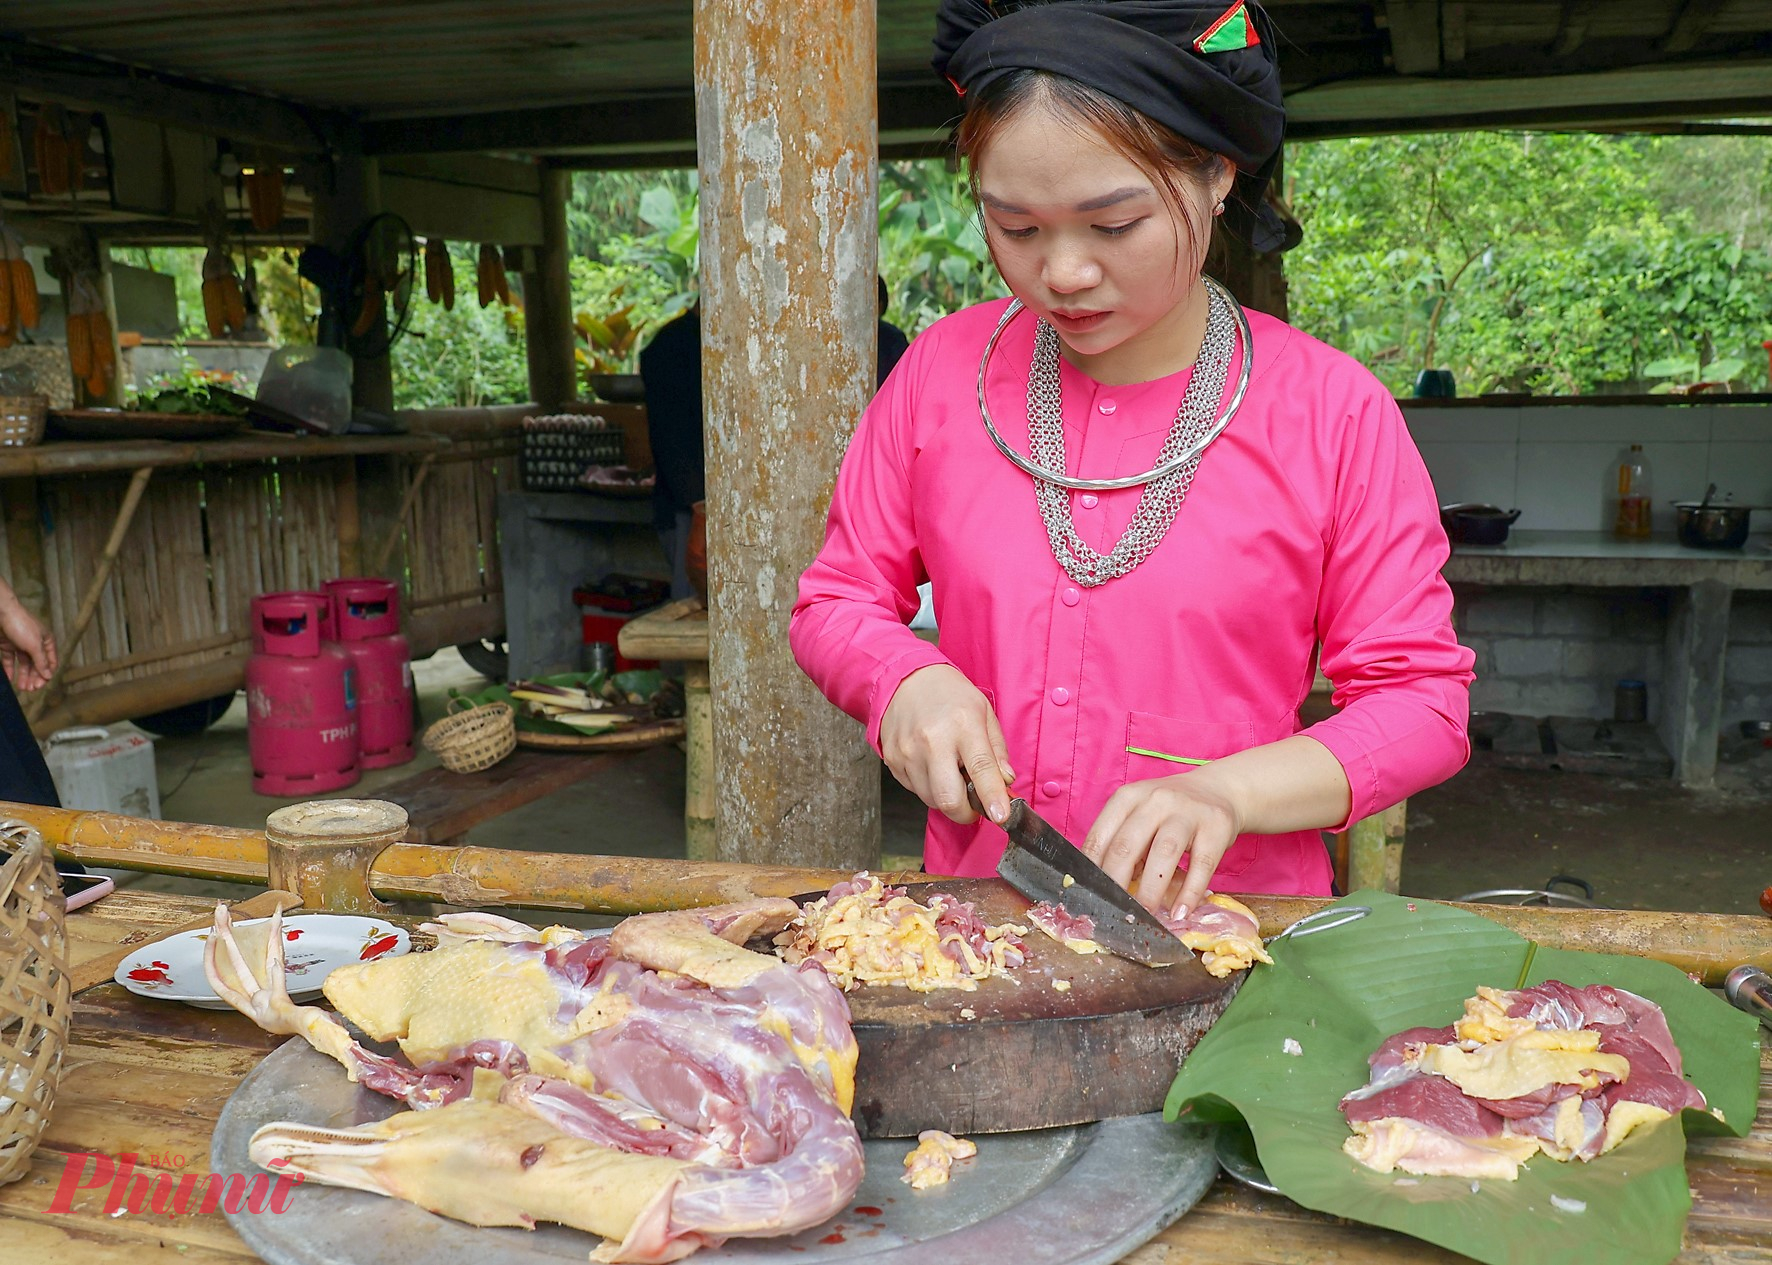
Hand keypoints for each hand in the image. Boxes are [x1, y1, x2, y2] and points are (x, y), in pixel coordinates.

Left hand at [0, 596, 56, 691]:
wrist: (1, 612)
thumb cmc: (21, 625)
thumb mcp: (34, 645)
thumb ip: (41, 661)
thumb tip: (49, 675)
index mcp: (46, 642)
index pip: (51, 661)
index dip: (47, 673)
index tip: (41, 684)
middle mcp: (35, 644)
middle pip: (37, 664)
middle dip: (34, 677)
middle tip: (30, 689)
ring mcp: (21, 645)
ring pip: (24, 664)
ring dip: (23, 676)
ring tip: (22, 687)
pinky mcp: (8, 646)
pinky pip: (10, 660)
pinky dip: (10, 670)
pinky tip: (10, 678)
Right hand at [880, 664, 1014, 825]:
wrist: (904, 680)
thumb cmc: (949, 695)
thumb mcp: (983, 712)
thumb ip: (997, 750)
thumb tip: (1005, 782)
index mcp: (963, 725)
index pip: (981, 769)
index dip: (992, 798)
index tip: (1001, 817)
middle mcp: (933, 741)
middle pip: (949, 799)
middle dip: (966, 813)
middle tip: (975, 804)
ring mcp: (909, 753)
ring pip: (932, 800)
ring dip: (947, 797)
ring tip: (950, 771)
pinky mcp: (893, 761)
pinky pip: (916, 790)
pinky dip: (929, 786)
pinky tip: (932, 765)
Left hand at [1082, 770, 1243, 919]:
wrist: (1219, 789)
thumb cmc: (1170, 811)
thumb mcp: (1141, 816)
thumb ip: (1123, 845)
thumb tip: (1105, 888)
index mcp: (1128, 797)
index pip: (1101, 836)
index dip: (1092, 871)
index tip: (1091, 897)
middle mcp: (1155, 800)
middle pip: (1127, 845)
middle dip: (1117, 884)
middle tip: (1116, 913)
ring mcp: (1187, 811)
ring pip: (1164, 853)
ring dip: (1151, 890)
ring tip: (1146, 914)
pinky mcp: (1216, 826)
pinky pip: (1201, 865)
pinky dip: (1190, 893)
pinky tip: (1180, 913)